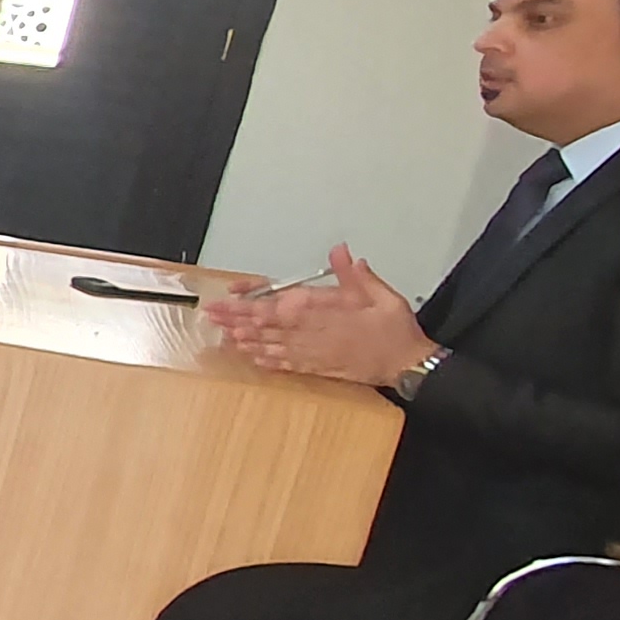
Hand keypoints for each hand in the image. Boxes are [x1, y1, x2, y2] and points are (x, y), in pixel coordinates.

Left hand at [209, 245, 437, 387]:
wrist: (407, 363)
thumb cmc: (394, 329)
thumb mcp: (381, 295)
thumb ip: (356, 275)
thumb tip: (341, 252)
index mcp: (325, 310)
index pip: (281, 303)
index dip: (253, 299)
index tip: (231, 294)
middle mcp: (313, 332)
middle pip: (268, 324)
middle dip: (238, 318)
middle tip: (213, 314)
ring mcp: (313, 351)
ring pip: (271, 344)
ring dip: (246, 339)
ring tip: (223, 333)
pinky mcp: (318, 367)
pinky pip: (286, 363)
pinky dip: (266, 359)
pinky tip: (251, 356)